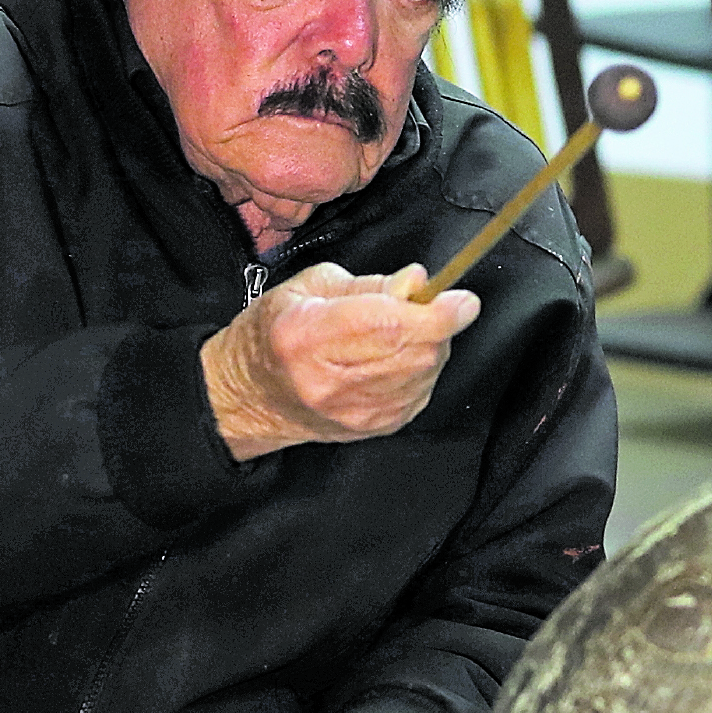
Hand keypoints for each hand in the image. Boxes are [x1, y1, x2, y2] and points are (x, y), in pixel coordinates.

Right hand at [201, 265, 476, 461]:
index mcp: (307, 336)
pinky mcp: (373, 428)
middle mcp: (330, 381)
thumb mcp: (309, 287)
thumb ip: (370, 284)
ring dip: (430, 345)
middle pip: (417, 352)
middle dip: (438, 323)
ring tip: (400, 332)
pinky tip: (395, 358)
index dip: (437, 313)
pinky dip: (421, 369)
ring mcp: (353, 411)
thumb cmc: (273, 336)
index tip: (461, 299)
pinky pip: (421, 391)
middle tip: (425, 305)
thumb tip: (418, 283)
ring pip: (426, 372)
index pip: (389, 326)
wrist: (249, 397)